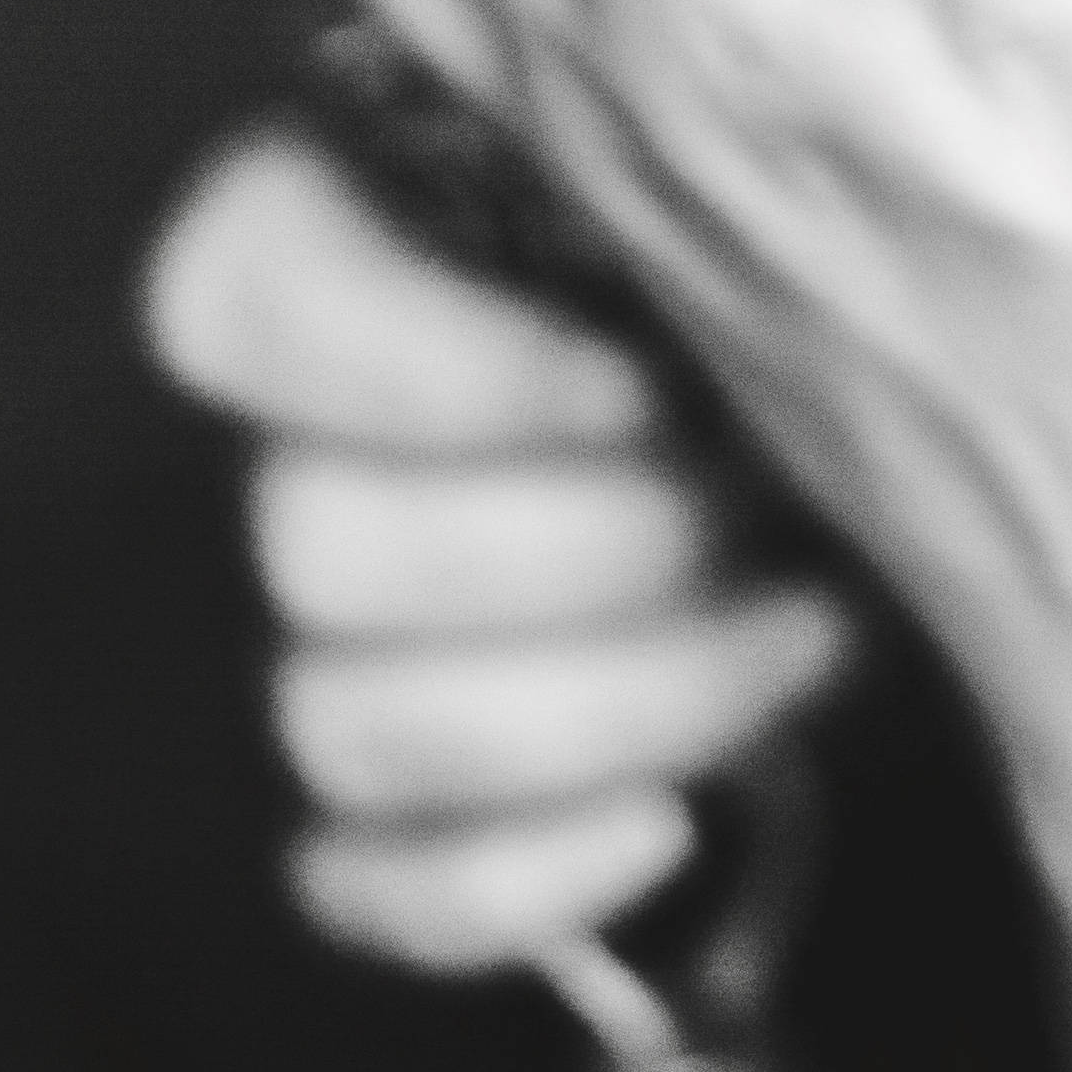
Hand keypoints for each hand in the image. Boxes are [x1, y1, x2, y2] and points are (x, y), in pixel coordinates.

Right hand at [144, 119, 851, 973]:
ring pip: (342, 725)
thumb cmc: (765, 288)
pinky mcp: (372, 816)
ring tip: (805, 628)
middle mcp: (293, 452)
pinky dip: (513, 883)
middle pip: (315, 545)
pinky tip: (667, 823)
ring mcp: (314, 645)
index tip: (649, 383)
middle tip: (770, 499)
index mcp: (337, 250)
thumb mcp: (725, 196)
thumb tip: (710, 235)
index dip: (433, 369)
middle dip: (594, 546)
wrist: (836, 442)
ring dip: (610, 703)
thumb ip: (671, 184)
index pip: (236, 298)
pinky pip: (360, 887)